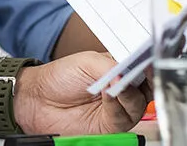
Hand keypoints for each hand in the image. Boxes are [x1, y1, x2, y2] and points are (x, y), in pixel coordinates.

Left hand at [12, 52, 151, 135]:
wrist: (38, 99)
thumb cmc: (60, 77)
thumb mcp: (88, 62)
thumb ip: (112, 66)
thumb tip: (128, 73)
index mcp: (120, 69)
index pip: (142, 68)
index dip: (148, 65)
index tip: (148, 61)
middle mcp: (122, 89)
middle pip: (147, 88)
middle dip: (144, 80)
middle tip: (135, 73)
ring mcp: (118, 108)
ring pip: (138, 104)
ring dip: (129, 93)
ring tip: (116, 83)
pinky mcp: (111, 125)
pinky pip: (123, 117)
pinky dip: (117, 105)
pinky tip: (108, 95)